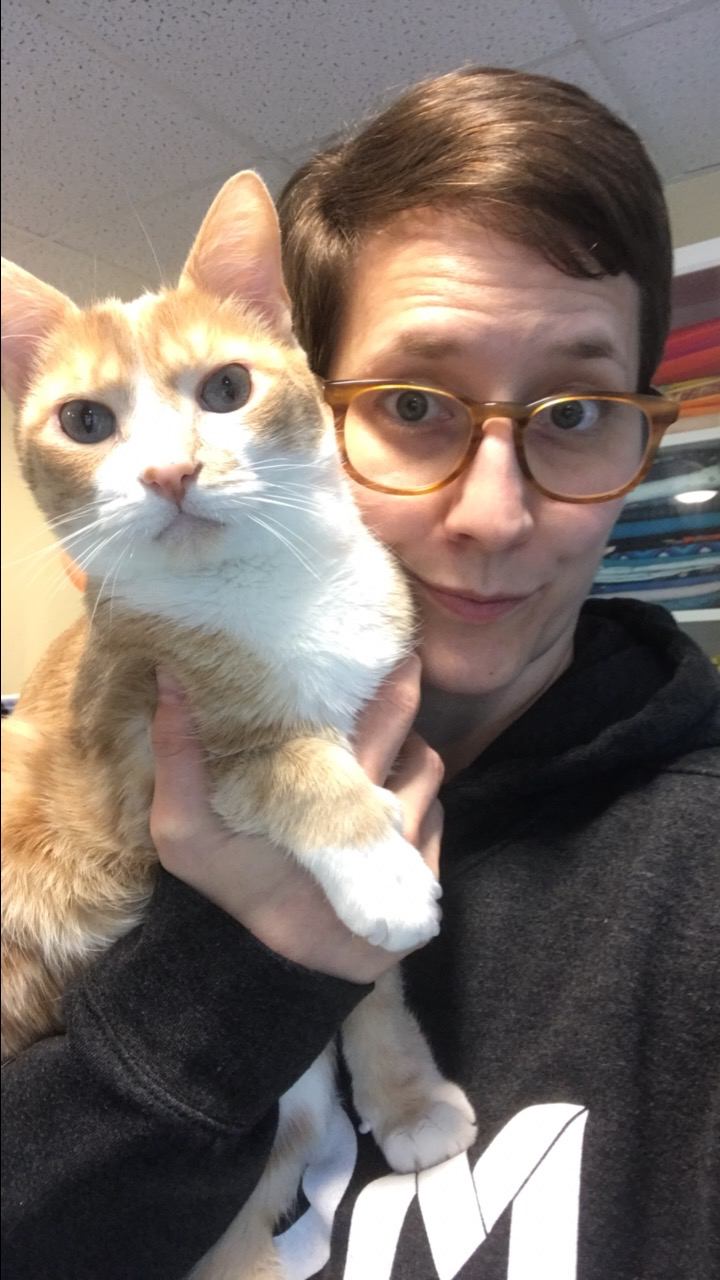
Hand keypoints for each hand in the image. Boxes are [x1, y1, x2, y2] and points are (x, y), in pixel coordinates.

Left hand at [149, 656, 443, 983]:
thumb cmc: (231, 885)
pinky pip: (433, 818)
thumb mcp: (185, 825)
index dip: (356, 670)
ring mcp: (395, 815)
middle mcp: (358, 779)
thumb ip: (177, 754)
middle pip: (397, 717)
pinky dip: (416, 819)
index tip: (351, 640)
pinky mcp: (421, 853)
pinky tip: (391, 832)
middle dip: (398, 693)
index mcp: (308, 763)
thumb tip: (166, 677)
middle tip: (395, 668)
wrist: (267, 962)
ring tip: (377, 781)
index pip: (345, 701)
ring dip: (405, 768)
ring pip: (422, 764)